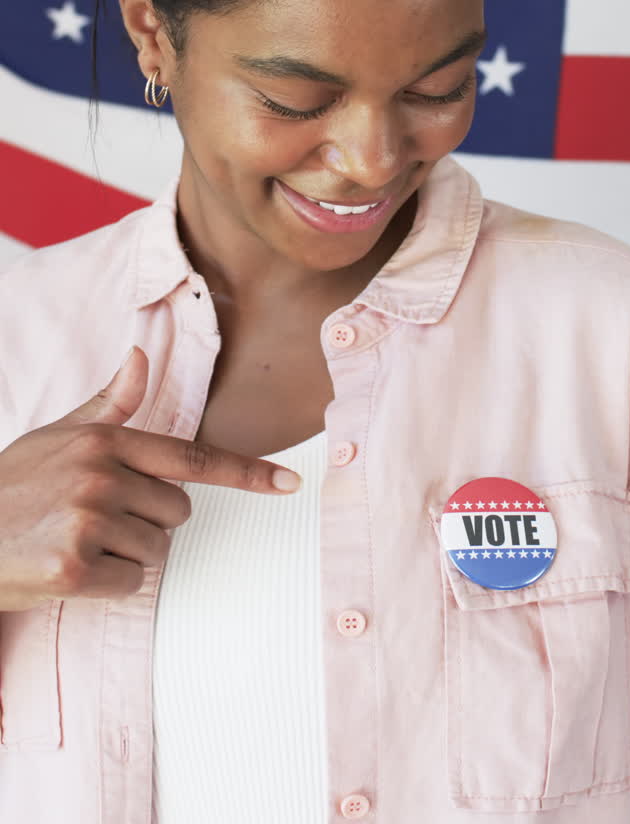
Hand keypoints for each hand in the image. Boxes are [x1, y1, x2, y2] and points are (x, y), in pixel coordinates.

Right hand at [0, 346, 302, 609]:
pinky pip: (131, 583)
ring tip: (76, 541)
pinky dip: (107, 585)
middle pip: (179, 514)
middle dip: (148, 524)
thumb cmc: (11, 487)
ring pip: (157, 551)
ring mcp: (89, 520)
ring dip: (126, 556)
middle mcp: (102, 475)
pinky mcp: (75, 567)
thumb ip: (110, 403)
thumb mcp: (58, 435)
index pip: (193, 457)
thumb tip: (141, 356)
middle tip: (95, 521)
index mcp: (105, 440)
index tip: (289, 484)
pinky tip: (69, 569)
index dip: (247, 473)